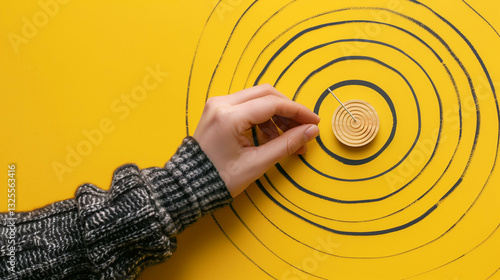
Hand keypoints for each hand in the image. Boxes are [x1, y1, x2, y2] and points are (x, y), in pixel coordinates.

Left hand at [193, 84, 319, 197]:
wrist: (189, 186)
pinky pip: (247, 106)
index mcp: (229, 117)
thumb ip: (286, 144)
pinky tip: (271, 138)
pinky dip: (263, 118)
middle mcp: (221, 103)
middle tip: (304, 129)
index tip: (314, 122)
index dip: (298, 111)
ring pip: (257, 98)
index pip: (273, 103)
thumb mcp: (256, 164)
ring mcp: (217, 104)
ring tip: (288, 140)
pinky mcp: (217, 110)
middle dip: (288, 111)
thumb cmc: (219, 179)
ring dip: (277, 115)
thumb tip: (311, 131)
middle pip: (266, 94)